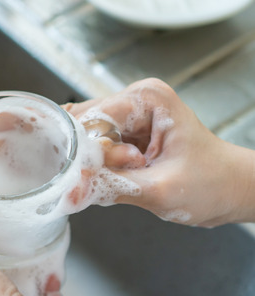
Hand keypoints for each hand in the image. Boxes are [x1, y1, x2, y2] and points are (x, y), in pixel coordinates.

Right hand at [64, 78, 254, 226]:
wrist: (231, 190)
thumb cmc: (212, 183)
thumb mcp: (160, 190)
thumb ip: (112, 187)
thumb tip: (69, 192)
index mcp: (146, 98)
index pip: (90, 120)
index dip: (90, 152)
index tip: (107, 174)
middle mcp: (134, 99)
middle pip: (82, 128)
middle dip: (91, 160)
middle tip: (123, 177)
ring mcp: (128, 116)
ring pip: (83, 141)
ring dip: (96, 166)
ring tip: (130, 176)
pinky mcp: (124, 133)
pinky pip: (92, 150)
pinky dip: (99, 169)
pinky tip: (121, 177)